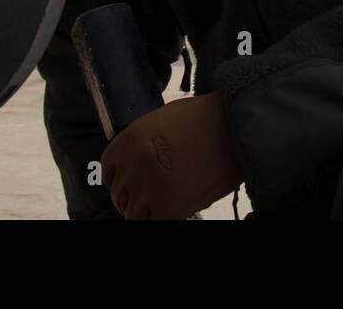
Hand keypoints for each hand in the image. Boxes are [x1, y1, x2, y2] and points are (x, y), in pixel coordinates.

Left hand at [100, 92, 243, 219]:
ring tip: (164, 202)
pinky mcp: (168, 207)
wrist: (234, 127)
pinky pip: (151, 222)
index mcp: (129, 140)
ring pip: (132, 214)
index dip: (120, 179)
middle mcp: (133, 164)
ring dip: (146, 210)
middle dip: (134, 196)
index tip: (131, 183)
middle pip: (119, 195)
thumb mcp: (161, 121)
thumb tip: (132, 165)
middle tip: (152, 195)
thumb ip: (142, 143)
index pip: (108, 171)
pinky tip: (174, 207)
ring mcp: (149, 187)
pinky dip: (160, 218)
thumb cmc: (204, 120)